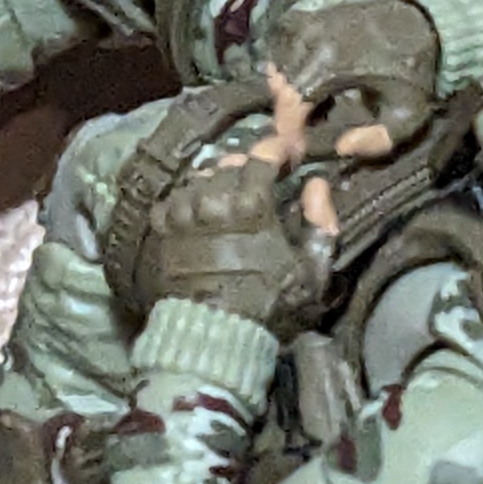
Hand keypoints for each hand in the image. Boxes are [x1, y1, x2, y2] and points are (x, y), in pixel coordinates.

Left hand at [140, 151, 320, 332]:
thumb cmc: (270, 304)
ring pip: (200, 178)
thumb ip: (320, 223)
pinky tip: (199, 211)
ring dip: (216, 181)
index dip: (275, 149)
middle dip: (246, 167)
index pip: (261, 156)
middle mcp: (212, 200)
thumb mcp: (312, 271)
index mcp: (251, 205)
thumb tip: (316, 184)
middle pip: (229, 164)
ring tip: (228, 196)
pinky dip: (188, 199)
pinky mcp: (162, 230)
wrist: (215, 335)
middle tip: (257, 180)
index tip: (285, 153)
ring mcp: (183, 214)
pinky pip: (173, 199)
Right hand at [262, 0, 440, 153]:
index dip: (288, 129)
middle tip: (301, 130)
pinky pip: (283, 37)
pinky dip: (284, 58)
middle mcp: (315, 37)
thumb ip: (378, 140)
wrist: (427, 20)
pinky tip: (303, 74)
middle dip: (286, 111)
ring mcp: (311, 19)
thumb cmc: (414, 71)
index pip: (293, 100)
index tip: (296, 148)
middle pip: (280, 81)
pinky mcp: (313, 10)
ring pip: (277, 58)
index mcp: (335, 63)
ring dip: (284, 85)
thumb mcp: (408, 114)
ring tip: (305, 103)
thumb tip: (341, 148)